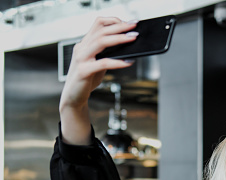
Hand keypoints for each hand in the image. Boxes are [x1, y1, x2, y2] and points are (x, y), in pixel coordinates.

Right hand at [60, 17, 137, 143]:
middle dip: (120, 27)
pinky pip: (103, 63)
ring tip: (133, 38)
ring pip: (100, 42)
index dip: (113, 20)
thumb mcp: (98, 62)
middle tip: (135, 26)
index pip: (98, 24)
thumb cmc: (88, 79)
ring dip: (119, 38)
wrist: (73, 97)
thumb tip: (127, 46)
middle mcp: (81, 48)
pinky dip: (118, 62)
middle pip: (101, 30)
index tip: (129, 23)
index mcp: (85, 43)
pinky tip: (128, 62)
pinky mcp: (83, 71)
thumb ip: (108, 53)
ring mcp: (81, 59)